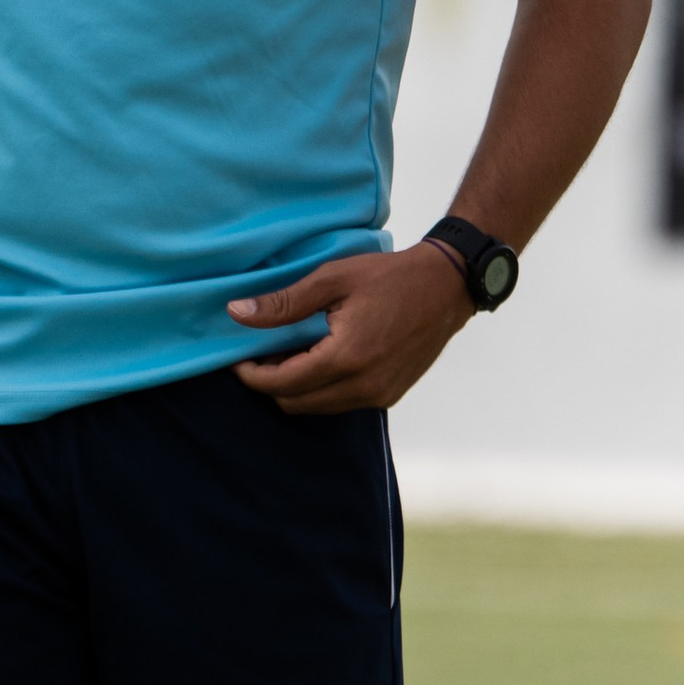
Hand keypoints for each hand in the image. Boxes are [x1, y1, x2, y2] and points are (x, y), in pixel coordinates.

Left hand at [228, 242, 469, 414]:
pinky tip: (319, 359)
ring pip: (317, 408)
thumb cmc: (390, 277)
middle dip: (271, 384)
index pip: (281, 384)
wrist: (447, 287)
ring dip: (296, 388)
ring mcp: (378, 396)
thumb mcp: (332, 279)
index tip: (238, 359)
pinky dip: (321, 389)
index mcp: (346, 358)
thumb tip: (237, 313)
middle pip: (295, 403)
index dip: (252, 375)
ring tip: (289, 353)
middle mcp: (363, 386)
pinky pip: (341, 403)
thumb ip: (284, 302)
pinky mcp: (389, 396)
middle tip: (262, 353)